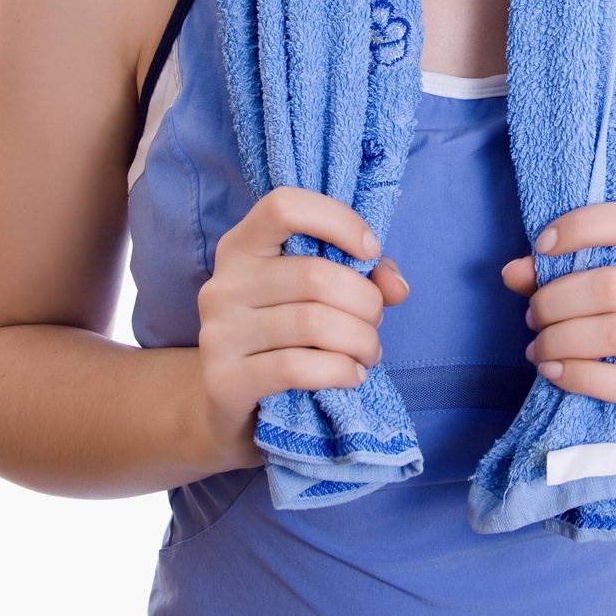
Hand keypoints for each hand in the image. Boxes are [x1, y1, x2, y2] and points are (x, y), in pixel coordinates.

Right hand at [191, 187, 409, 471]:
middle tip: (376, 322)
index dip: (337, 220)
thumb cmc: (283, 338)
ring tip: (368, 352)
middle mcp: (224, 283)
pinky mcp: (224, 380)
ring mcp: (219, 332)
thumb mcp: (319, 296)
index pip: (284, 206)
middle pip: (315, 274)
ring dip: (360, 340)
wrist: (228, 409)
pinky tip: (352, 376)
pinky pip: (297, 367)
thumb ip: (363, 277)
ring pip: (313, 323)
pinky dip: (339, 370)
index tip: (370, 250)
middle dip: (365, 301)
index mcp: (242, 246)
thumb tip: (397, 285)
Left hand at [501, 200, 615, 466]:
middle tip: (532, 317)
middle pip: (614, 285)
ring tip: (538, 348)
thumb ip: (557, 279)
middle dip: (557, 299)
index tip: (542, 246)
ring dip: (561, 339)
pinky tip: (553, 373)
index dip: (585, 225)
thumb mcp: (605, 303)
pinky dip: (578, 375)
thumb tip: (511, 272)